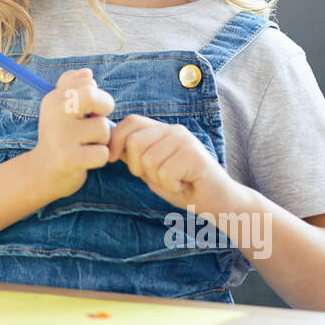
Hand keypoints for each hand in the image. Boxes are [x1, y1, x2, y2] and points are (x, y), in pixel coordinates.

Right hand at [30, 69, 114, 198]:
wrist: (44, 172)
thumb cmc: (59, 135)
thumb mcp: (60, 108)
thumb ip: (72, 86)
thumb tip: (87, 72)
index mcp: (53, 99)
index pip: (87, 82)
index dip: (98, 95)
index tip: (91, 108)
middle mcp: (54, 114)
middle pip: (91, 96)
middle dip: (104, 107)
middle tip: (99, 120)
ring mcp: (60, 137)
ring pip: (102, 128)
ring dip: (102, 139)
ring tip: (88, 144)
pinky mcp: (68, 159)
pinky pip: (102, 153)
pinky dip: (100, 158)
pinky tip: (87, 160)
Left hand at [106, 114, 239, 214]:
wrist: (218, 202)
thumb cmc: (183, 187)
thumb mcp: (152, 170)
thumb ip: (134, 156)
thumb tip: (106, 144)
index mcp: (162, 131)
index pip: (130, 122)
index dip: (115, 140)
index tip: (114, 159)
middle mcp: (174, 130)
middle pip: (135, 142)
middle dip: (137, 167)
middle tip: (156, 177)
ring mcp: (186, 141)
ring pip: (149, 160)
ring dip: (158, 179)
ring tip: (175, 181)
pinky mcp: (195, 155)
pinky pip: (165, 173)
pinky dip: (172, 186)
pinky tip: (185, 185)